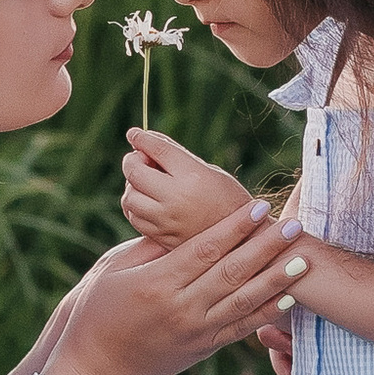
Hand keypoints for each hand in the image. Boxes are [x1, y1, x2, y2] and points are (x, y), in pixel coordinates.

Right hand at [55, 199, 300, 374]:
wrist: (95, 367)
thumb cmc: (99, 309)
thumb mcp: (116, 268)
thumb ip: (153, 247)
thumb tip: (188, 224)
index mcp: (157, 283)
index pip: (205, 249)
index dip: (235, 226)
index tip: (259, 206)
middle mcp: (181, 308)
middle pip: (232, 272)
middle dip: (266, 247)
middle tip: (294, 225)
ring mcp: (195, 332)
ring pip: (243, 301)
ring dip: (277, 279)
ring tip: (302, 259)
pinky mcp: (203, 348)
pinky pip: (241, 328)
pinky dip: (266, 312)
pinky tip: (287, 296)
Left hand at [121, 130, 249, 243]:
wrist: (244, 241)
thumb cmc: (230, 200)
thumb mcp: (210, 171)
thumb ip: (178, 158)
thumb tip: (148, 141)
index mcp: (193, 176)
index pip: (158, 149)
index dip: (142, 138)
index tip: (134, 133)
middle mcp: (176, 199)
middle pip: (135, 172)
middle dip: (133, 161)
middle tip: (141, 159)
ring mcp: (166, 221)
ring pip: (129, 197)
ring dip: (133, 186)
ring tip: (147, 183)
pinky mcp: (161, 237)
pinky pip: (135, 218)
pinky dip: (136, 206)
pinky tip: (148, 202)